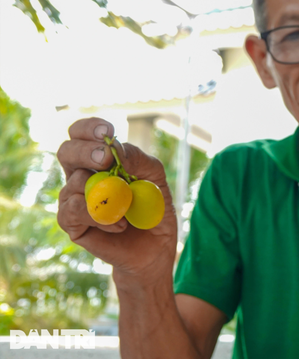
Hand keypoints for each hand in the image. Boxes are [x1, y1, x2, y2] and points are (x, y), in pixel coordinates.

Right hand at [57, 118, 176, 282]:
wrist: (154, 247)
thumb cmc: (153, 207)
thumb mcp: (155, 178)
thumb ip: (138, 159)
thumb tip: (115, 149)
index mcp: (99, 158)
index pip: (81, 133)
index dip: (89, 128)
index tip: (107, 131)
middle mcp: (81, 175)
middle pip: (66, 151)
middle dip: (84, 151)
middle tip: (105, 159)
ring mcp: (73, 198)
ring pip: (73, 184)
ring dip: (106, 194)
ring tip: (128, 208)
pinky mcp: (72, 223)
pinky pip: (76, 212)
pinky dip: (102, 217)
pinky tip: (120, 225)